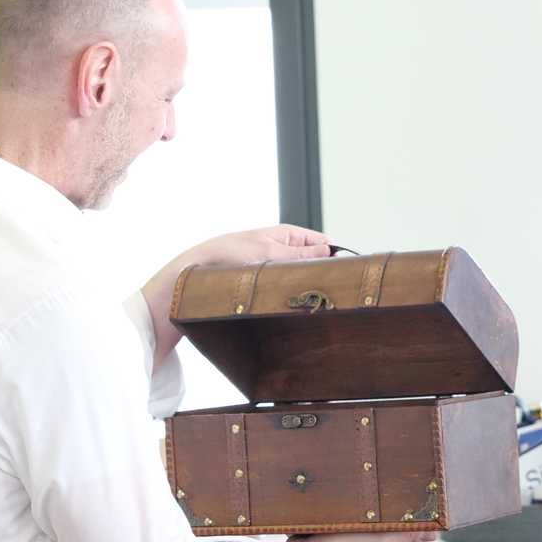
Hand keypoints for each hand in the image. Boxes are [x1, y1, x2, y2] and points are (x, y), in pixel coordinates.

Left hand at [142, 225, 332, 365]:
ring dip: (305, 287)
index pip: (322, 241)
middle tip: (332, 291)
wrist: (195, 273)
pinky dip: (291, 296)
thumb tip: (330, 251)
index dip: (334, 255)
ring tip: (313, 300)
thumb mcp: (269, 253)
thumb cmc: (227, 256)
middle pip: (314, 261)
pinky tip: (293, 307)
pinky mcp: (264, 284)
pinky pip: (285, 288)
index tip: (346, 272)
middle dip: (322, 274)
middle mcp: (281, 249)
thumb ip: (300, 254)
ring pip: (300, 277)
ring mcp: (273, 267)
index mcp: (286, 234)